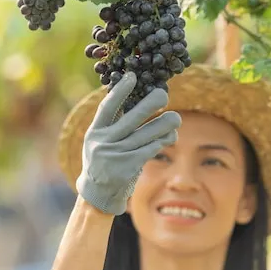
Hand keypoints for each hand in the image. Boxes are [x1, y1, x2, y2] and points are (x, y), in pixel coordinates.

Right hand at [76, 72, 180, 214]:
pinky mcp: (127, 168)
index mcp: (94, 132)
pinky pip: (150, 150)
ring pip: (145, 136)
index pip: (107, 108)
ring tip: (176, 118)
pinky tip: (170, 137)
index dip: (119, 91)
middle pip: (130, 120)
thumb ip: (112, 124)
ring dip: (164, 125)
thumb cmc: (102, 160)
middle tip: (163, 94)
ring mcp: (115, 156)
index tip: (132, 76)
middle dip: (149, 105)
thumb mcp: (98, 141)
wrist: (97, 194)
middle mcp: (103, 143)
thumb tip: (134, 98)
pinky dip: (161, 142)